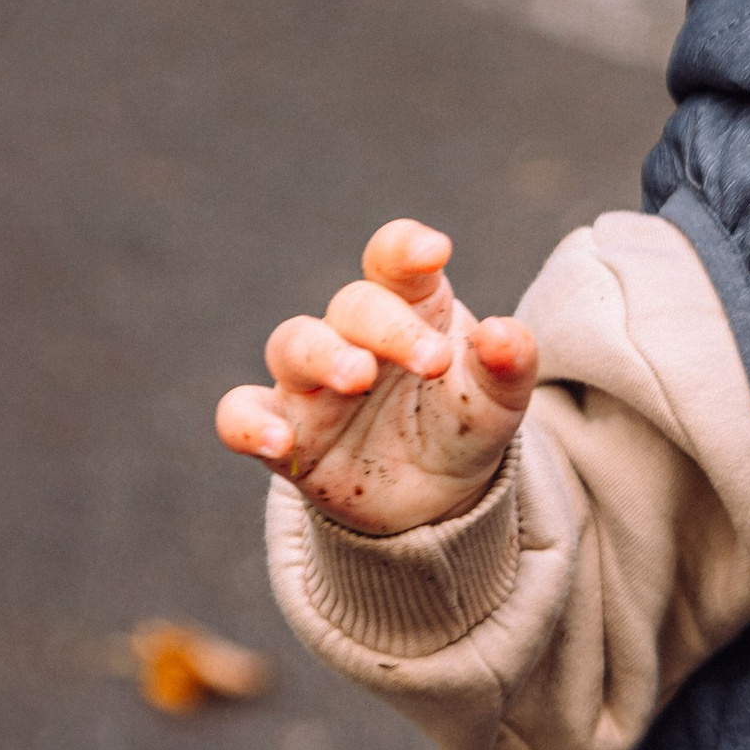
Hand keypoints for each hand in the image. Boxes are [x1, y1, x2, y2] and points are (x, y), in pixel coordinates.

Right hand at [216, 221, 535, 537]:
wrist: (436, 498)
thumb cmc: (461, 426)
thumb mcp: (497, 402)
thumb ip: (508, 365)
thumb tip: (505, 333)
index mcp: (410, 308)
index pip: (395, 262)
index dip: (405, 250)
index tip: (433, 252)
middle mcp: (354, 334)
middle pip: (354, 306)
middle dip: (388, 326)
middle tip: (431, 359)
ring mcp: (312, 381)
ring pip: (293, 344)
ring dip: (323, 356)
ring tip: (357, 377)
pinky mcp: (286, 429)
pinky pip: (241, 414)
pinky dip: (250, 423)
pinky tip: (278, 442)